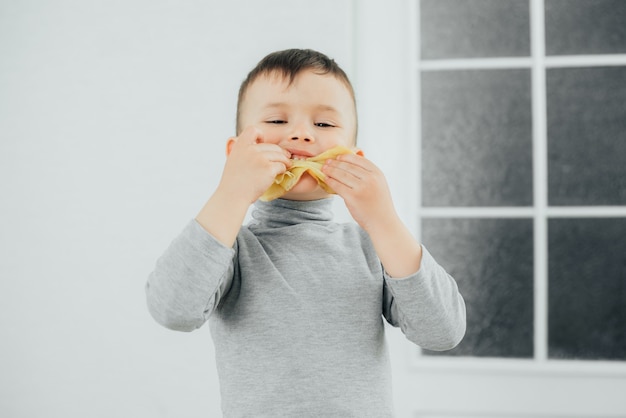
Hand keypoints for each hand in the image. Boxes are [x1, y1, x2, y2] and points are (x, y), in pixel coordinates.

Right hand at [219, 126, 291, 203]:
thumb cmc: (233, 183)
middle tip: (285, 158)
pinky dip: (283, 170)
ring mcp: (260, 158)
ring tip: (286, 166)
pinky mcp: (268, 168)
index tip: (263, 143)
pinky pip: (281, 166)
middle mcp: (250, 149)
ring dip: (285, 161)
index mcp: (240, 146)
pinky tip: (280, 173)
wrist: (232, 196)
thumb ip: (244, 152)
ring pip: (279, 156)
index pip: (253, 130)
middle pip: (272, 146)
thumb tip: (258, 147)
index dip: (260, 135)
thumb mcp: (233, 161)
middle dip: (280, 152)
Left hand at [323, 153, 422, 277]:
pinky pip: (338, 186)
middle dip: (335, 163)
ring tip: (324, 168)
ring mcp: (362, 187)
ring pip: (341, 174)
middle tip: (327, 162)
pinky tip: (326, 179)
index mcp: (377, 173)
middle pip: (348, 166)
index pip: (359, 159)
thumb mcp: (379, 184)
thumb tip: (353, 161)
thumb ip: (368, 174)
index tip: (338, 157)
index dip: (346, 157)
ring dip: (331, 170)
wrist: (383, 223)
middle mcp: (370, 178)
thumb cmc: (379, 204)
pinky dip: (330, 181)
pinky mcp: (353, 197)